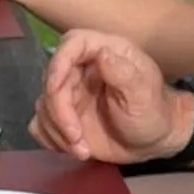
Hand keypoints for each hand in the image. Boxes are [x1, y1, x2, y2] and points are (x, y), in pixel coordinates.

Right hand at [31, 29, 193, 162]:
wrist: (152, 142)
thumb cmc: (153, 113)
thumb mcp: (143, 93)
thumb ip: (123, 72)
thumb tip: (101, 54)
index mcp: (104, 53)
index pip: (72, 44)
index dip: (58, 63)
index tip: (55, 90)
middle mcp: (82, 70)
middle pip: (51, 81)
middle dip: (59, 114)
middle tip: (77, 138)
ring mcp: (70, 95)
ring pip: (44, 107)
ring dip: (58, 133)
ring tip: (83, 150)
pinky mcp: (63, 117)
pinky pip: (40, 125)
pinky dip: (51, 140)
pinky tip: (74, 149)